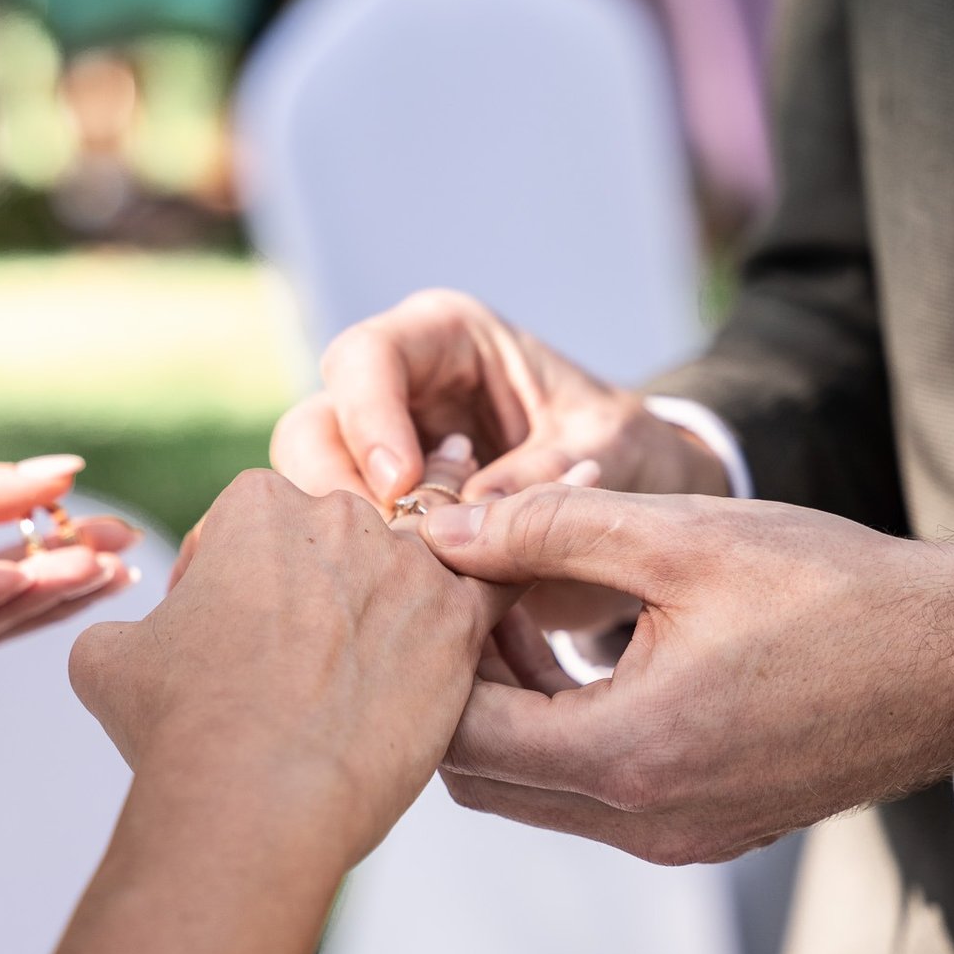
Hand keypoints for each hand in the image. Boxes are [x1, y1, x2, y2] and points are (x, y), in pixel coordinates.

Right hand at [71, 470, 510, 869]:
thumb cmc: (180, 727)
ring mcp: (406, 563)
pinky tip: (505, 587)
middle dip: (320, 586)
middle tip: (302, 661)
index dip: (233, 580)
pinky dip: (508, 572)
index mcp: (256, 503)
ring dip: (408, 581)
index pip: (254, 520)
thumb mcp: (108, 658)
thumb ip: (129, 625)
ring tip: (396, 628)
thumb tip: (134, 635)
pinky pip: (499, 582)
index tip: (227, 638)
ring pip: (418, 555)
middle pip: (339, 536)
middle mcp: (338, 513)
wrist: (257, 796)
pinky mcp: (459, 621)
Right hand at [268, 289, 728, 627]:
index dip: (370, 418)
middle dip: (342, 495)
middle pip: (314, 432)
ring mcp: (378, 459)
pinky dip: (373, 584)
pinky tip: (417, 613)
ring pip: (311, 498)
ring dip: (354, 548)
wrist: (643, 512)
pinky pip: (346, 551)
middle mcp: (396, 392)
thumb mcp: (613, 451)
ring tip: (415, 589)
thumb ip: (546, 475)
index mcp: (446, 340)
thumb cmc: (631, 454)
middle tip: (395, 554)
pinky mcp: (382, 521)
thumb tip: (467, 521)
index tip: (403, 485)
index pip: (368, 359)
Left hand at [414, 487, 953, 863]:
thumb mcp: (679, 536)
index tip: (445, 584)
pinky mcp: (703, 831)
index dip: (434, 658)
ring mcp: (675, 838)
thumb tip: (442, 529)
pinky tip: (587, 660)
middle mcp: (643, 822)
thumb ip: (544, 530)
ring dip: (510, 713)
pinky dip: (564, 737)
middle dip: (460, 691)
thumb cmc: (831, 590)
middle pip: (482, 779)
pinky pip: (592, 799)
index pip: (460, 738)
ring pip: (533, 793)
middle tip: (476, 598)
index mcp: (627, 757)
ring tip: (527, 613)